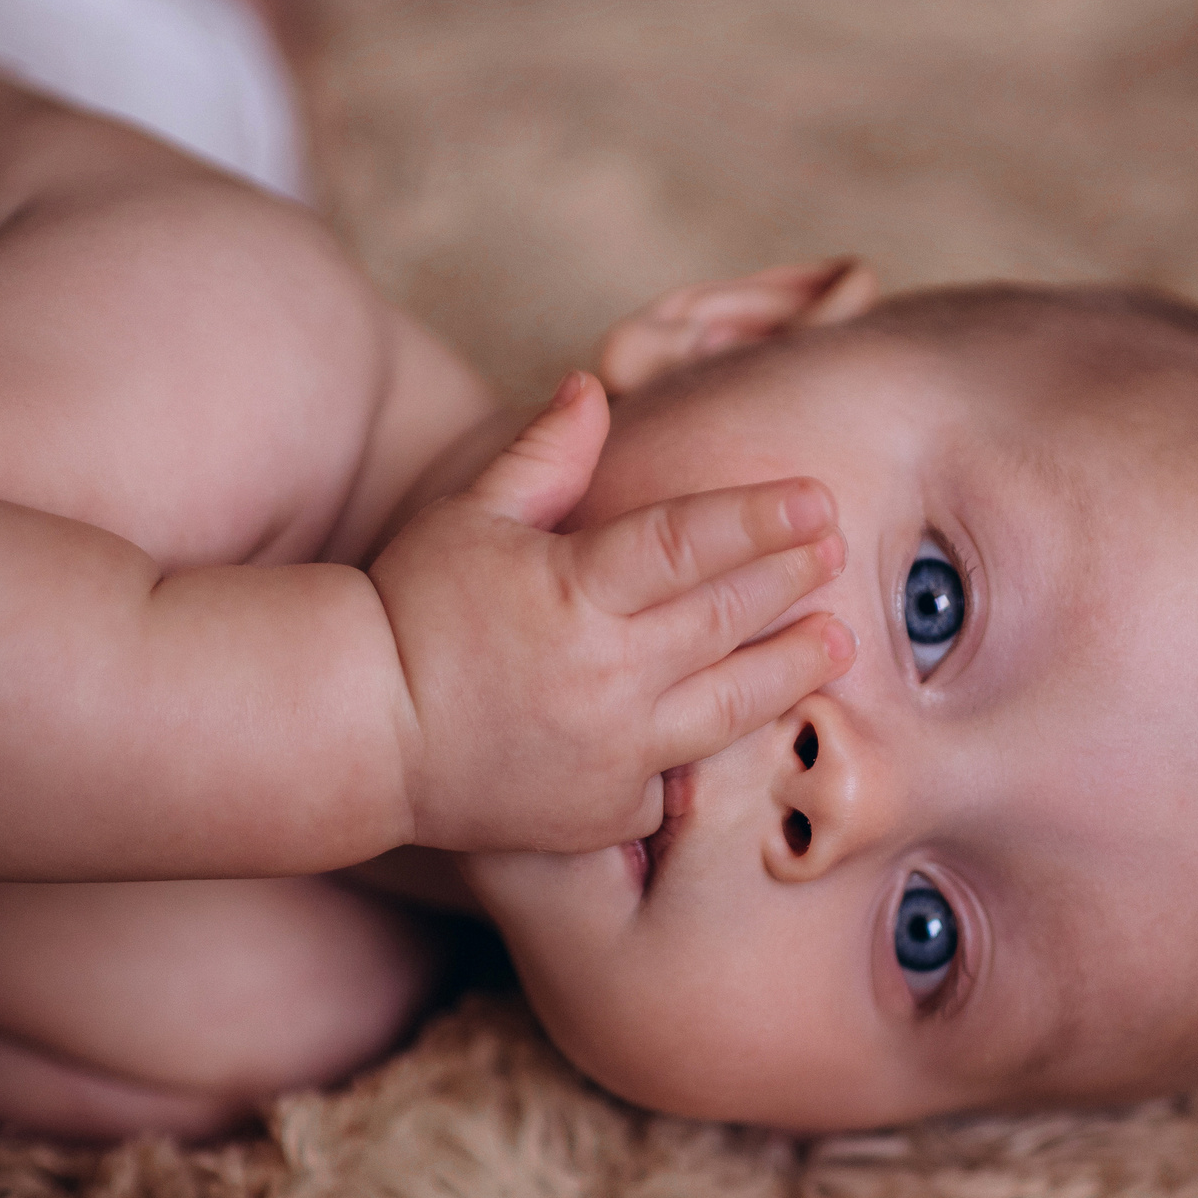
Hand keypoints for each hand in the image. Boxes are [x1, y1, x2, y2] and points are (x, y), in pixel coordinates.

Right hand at [370, 370, 853, 852]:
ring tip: (839, 641)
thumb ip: (544, 456)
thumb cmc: (412, 612)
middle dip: (792, 580)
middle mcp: (607, 675)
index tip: (816, 499)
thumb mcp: (469, 517)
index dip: (761, 519)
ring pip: (731, 706)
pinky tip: (755, 724)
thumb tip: (595, 387)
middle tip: (837, 551)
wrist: (358, 734)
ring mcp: (613, 752)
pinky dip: (710, 751)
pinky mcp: (607, 811)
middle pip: (728, 618)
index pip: (690, 543)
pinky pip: (677, 780)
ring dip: (792, 669)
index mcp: (573, 591)